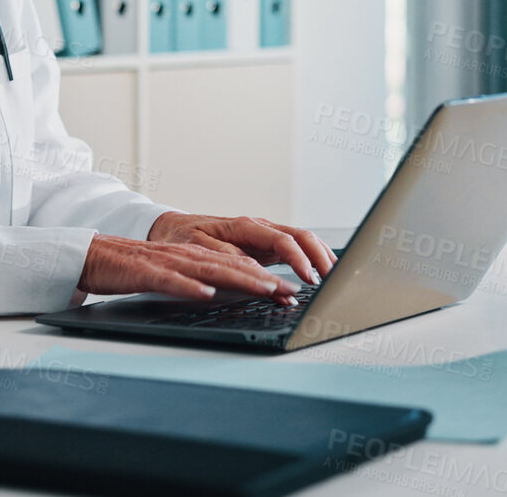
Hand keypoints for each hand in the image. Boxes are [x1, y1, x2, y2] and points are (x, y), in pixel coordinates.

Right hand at [77, 234, 300, 302]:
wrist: (92, 255)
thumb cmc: (131, 268)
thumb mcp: (172, 274)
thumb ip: (197, 281)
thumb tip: (225, 296)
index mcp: (194, 256)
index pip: (237, 266)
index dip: (265, 278)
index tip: (290, 292)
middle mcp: (186, 255)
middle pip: (231, 265)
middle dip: (264, 280)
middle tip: (289, 292)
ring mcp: (166, 262)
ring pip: (208, 269)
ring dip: (239, 279)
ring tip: (263, 288)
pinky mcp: (144, 272)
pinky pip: (170, 279)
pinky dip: (189, 286)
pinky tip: (206, 293)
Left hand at [146, 213, 336, 284]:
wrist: (172, 227)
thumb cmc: (182, 235)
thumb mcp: (197, 247)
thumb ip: (225, 256)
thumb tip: (252, 269)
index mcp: (245, 226)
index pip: (282, 240)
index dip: (299, 259)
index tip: (308, 278)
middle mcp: (259, 228)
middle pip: (300, 237)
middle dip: (320, 257)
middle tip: (333, 280)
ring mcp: (264, 236)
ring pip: (302, 241)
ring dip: (320, 256)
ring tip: (334, 278)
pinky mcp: (264, 246)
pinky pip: (294, 250)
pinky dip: (310, 260)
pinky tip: (320, 274)